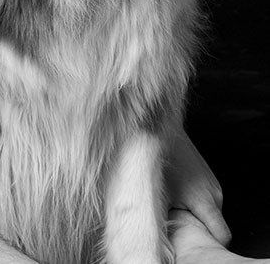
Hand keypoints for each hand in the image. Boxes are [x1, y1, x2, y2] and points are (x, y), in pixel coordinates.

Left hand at [165, 127, 230, 245]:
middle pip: (214, 225)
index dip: (209, 242)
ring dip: (197, 215)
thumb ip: (167, 220)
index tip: (194, 241)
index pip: (222, 235)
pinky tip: (180, 195)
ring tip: (176, 204)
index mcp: (204, 201)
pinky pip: (209, 202)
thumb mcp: (158, 198)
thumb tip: (164, 235)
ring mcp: (215, 187)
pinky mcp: (212, 181)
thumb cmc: (156, 165)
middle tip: (177, 220)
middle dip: (199, 228)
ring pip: (211, 214)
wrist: (161, 136)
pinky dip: (197, 204)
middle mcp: (215, 195)